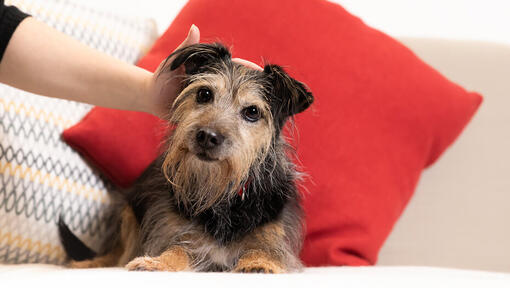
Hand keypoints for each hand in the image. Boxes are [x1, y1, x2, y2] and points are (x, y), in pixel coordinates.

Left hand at [142, 25, 262, 117]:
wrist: (150, 100)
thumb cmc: (160, 78)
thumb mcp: (173, 63)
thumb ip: (185, 48)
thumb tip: (194, 29)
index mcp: (211, 73)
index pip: (234, 68)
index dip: (248, 69)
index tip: (261, 70)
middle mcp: (216, 87)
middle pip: (241, 86)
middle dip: (255, 89)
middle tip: (268, 93)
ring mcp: (214, 101)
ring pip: (236, 103)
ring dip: (248, 106)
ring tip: (262, 112)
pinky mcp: (209, 115)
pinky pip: (225, 117)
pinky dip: (236, 120)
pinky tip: (247, 125)